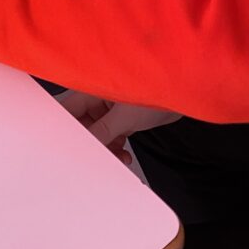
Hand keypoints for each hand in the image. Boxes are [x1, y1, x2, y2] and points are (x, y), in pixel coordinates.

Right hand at [61, 92, 181, 163]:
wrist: (184, 93)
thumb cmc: (157, 89)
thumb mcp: (124, 116)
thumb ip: (101, 132)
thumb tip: (84, 147)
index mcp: (92, 89)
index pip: (68, 111)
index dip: (65, 130)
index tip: (65, 148)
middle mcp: (98, 97)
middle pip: (82, 125)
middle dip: (88, 144)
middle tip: (93, 159)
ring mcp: (110, 108)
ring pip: (98, 133)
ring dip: (104, 149)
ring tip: (114, 158)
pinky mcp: (122, 118)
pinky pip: (111, 136)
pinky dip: (115, 147)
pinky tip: (123, 155)